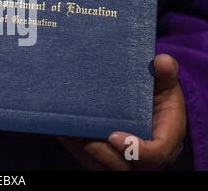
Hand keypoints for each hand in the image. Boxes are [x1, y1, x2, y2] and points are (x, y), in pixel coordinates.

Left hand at [57, 54, 186, 169]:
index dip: (134, 148)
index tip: (113, 136)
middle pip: (123, 164)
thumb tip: (162, 61)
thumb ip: (165, 72)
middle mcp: (146, 156)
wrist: (150, 105)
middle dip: (99, 151)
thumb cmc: (158, 94)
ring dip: (82, 149)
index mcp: (165, 139)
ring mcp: (125, 160)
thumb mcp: (165, 82)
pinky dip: (74, 147)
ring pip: (102, 164)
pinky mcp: (106, 159)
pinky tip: (61, 131)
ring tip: (65, 131)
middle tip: (79, 134)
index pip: (155, 153)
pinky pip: (89, 159)